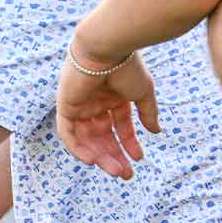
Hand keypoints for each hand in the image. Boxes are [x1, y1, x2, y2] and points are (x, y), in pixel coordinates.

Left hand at [55, 38, 158, 179]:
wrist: (107, 48)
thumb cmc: (126, 66)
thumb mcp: (143, 92)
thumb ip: (147, 113)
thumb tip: (156, 133)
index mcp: (113, 96)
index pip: (119, 125)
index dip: (129, 143)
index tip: (139, 158)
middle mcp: (95, 102)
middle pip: (102, 136)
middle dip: (114, 156)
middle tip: (126, 175)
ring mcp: (79, 104)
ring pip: (87, 139)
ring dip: (100, 157)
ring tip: (116, 171)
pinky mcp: (65, 105)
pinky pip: (68, 134)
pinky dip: (78, 148)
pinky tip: (92, 160)